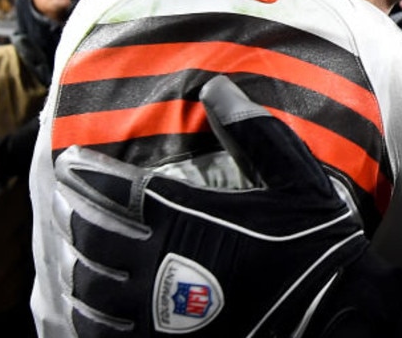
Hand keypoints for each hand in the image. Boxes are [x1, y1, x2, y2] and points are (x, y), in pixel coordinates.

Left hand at [55, 75, 369, 336]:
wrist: (334, 310)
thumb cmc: (315, 242)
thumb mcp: (296, 176)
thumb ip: (253, 131)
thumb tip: (216, 87)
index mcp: (187, 218)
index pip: (117, 189)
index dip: (87, 174)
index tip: (68, 163)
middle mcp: (161, 266)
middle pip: (94, 237)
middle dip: (76, 214)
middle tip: (67, 201)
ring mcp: (158, 314)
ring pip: (92, 289)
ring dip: (79, 266)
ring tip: (76, 253)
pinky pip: (105, 333)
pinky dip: (90, 318)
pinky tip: (91, 309)